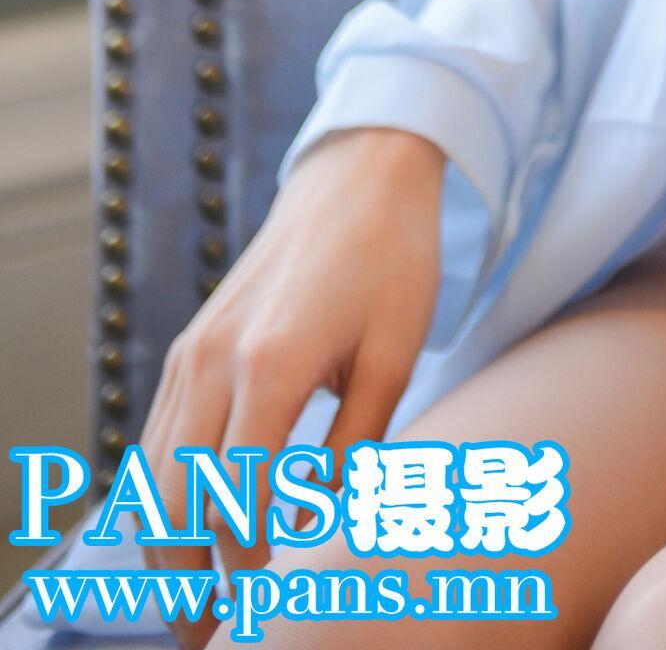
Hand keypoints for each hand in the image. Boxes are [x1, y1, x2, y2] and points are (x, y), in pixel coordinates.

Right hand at [135, 125, 446, 649]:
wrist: (356, 177)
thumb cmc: (392, 260)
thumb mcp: (395, 354)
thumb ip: (358, 444)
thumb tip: (330, 527)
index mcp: (272, 362)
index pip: (240, 498)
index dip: (253, 564)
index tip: (277, 604)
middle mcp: (213, 361)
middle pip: (176, 502)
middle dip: (192, 578)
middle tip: (224, 631)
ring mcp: (190, 354)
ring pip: (154, 479)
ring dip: (170, 546)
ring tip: (203, 603)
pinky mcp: (186, 349)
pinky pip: (156, 442)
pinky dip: (166, 496)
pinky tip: (196, 531)